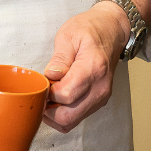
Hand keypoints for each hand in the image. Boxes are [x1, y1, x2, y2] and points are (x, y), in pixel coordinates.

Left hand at [41, 3, 129, 132]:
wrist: (111, 31)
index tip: (41, 82)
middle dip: (47, 110)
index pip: (65, 95)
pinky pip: (77, 117)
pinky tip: (56, 98)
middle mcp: (100, 88)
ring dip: (53, 113)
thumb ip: (59, 58)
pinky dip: (63, 113)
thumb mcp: (69, 35)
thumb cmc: (90, 29)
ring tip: (47, 94)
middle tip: (40, 93)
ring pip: (71, 121)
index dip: (47, 93)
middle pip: (67, 116)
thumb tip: (50, 76)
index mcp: (92, 69)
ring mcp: (101, 97)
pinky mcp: (98, 101)